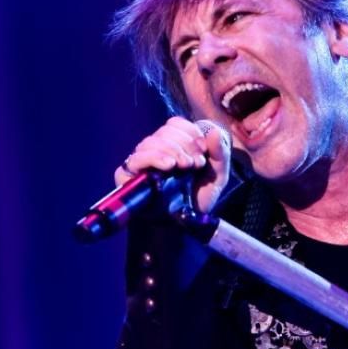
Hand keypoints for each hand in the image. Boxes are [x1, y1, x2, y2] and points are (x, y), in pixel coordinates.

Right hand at [114, 116, 231, 212]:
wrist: (184, 224)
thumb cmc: (198, 198)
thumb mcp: (217, 176)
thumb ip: (220, 153)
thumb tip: (215, 131)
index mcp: (175, 145)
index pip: (176, 124)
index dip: (190, 133)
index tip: (203, 151)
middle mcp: (156, 150)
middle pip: (165, 131)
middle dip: (185, 144)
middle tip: (196, 163)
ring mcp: (141, 161)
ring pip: (151, 141)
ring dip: (172, 151)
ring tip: (185, 166)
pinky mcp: (127, 174)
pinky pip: (137, 158)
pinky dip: (154, 158)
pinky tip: (169, 166)